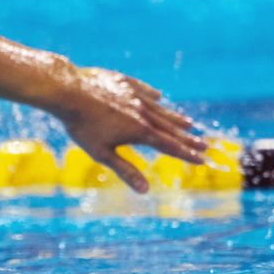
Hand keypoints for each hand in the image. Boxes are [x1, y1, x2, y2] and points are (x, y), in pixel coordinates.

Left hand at [56, 66, 205, 192]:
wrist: (68, 91)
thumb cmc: (81, 127)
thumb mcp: (102, 153)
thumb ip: (125, 170)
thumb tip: (145, 191)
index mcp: (140, 131)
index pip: (169, 146)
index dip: (186, 154)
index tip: (203, 160)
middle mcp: (143, 112)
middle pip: (170, 128)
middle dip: (187, 138)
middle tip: (205, 145)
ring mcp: (134, 95)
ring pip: (159, 109)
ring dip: (175, 118)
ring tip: (189, 123)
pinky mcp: (123, 83)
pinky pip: (143, 90)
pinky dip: (153, 96)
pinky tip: (159, 97)